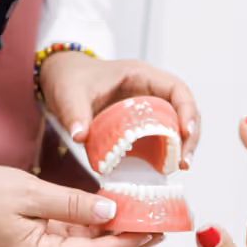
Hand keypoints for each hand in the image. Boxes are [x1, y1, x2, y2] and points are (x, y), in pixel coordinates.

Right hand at [0, 166, 156, 246]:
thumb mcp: (31, 194)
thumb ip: (72, 204)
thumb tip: (111, 210)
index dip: (126, 244)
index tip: (152, 231)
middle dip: (129, 242)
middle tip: (161, 226)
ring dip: (117, 233)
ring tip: (147, 217)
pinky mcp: (45, 239)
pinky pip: (79, 236)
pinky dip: (99, 224)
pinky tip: (118, 211)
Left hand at [38, 54, 201, 167]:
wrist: (58, 78)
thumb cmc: (68, 77)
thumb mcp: (69, 93)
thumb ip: (74, 113)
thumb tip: (80, 137)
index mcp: (139, 75)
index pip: (177, 89)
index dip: (187, 110)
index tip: (186, 132)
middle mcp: (148, 91)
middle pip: (182, 110)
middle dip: (188, 136)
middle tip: (184, 161)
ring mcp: (144, 109)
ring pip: (174, 126)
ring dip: (179, 147)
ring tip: (178, 168)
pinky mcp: (136, 126)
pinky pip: (157, 139)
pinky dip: (162, 154)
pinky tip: (160, 170)